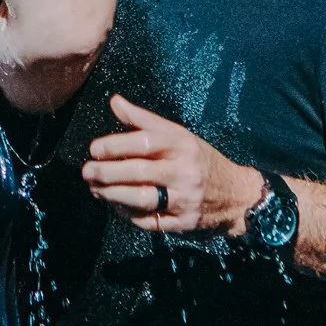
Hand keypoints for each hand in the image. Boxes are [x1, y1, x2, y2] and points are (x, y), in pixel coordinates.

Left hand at [80, 94, 267, 233]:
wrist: (238, 196)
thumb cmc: (201, 160)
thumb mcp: (179, 135)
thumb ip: (144, 120)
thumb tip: (115, 102)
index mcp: (182, 145)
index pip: (145, 142)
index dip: (116, 145)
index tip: (94, 149)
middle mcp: (184, 171)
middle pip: (139, 172)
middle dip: (107, 172)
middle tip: (86, 172)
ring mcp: (185, 199)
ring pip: (141, 198)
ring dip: (112, 195)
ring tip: (94, 189)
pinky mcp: (183, 223)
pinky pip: (149, 221)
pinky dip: (127, 215)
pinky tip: (115, 206)